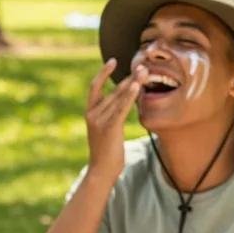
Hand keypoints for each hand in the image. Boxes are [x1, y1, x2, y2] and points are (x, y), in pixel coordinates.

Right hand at [85, 59, 145, 180]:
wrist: (100, 171)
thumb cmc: (106, 153)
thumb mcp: (105, 131)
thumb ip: (111, 116)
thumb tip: (124, 105)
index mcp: (90, 113)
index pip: (94, 87)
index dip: (103, 73)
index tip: (113, 61)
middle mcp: (93, 114)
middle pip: (113, 90)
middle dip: (129, 77)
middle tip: (142, 66)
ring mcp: (100, 120)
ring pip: (119, 96)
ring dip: (133, 83)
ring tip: (144, 71)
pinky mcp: (109, 127)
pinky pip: (121, 107)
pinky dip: (129, 95)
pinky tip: (137, 86)